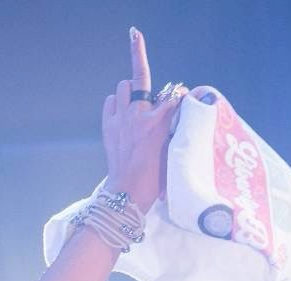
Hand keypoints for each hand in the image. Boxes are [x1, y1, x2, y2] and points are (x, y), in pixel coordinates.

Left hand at [102, 27, 187, 212]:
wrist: (128, 192)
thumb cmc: (153, 176)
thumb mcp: (171, 149)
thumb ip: (173, 125)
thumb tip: (176, 107)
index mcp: (159, 122)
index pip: (173, 94)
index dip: (178, 94)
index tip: (181, 96)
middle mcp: (138, 115)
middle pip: (141, 79)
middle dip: (145, 80)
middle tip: (146, 80)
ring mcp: (121, 118)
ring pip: (124, 86)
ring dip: (130, 90)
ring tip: (134, 102)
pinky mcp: (108, 125)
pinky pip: (111, 100)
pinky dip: (117, 102)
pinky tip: (122, 111)